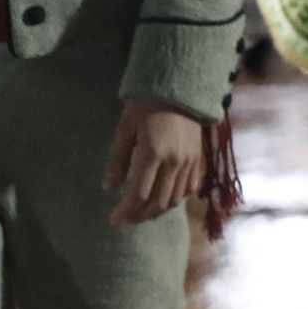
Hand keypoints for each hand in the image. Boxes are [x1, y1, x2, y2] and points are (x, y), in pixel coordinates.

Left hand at [103, 98, 204, 226]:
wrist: (181, 88)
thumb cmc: (146, 105)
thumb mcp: (126, 129)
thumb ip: (118, 160)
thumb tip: (108, 187)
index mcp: (153, 153)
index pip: (139, 194)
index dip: (126, 211)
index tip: (114, 218)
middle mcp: (174, 161)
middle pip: (158, 202)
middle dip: (140, 216)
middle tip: (126, 220)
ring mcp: (190, 162)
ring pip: (175, 199)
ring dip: (157, 211)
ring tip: (142, 213)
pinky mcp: (199, 159)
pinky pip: (190, 188)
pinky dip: (176, 200)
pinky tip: (164, 201)